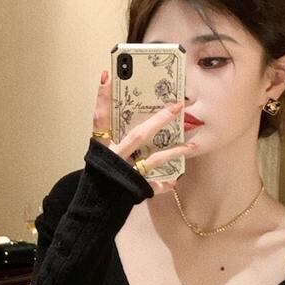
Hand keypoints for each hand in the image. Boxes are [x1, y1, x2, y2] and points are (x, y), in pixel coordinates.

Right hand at [92, 69, 196, 195]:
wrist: (91, 209)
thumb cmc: (97, 180)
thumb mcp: (98, 157)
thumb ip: (111, 141)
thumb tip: (130, 123)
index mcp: (101, 148)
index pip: (100, 118)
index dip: (102, 98)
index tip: (107, 75)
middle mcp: (114, 158)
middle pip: (138, 136)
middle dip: (158, 121)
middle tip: (176, 107)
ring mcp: (125, 174)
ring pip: (153, 160)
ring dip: (174, 152)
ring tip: (193, 145)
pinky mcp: (133, 190)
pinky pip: (152, 186)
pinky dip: (162, 184)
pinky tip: (173, 182)